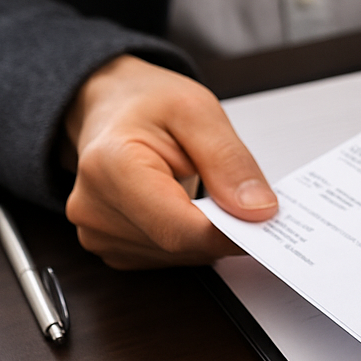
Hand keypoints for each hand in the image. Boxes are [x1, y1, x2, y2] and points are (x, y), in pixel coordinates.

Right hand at [61, 55, 276, 268]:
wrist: (111, 108)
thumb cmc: (146, 104)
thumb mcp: (198, 111)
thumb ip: (229, 161)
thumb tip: (257, 210)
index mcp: (111, 167)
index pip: (178, 229)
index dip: (229, 233)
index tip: (266, 223)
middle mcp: (94, 208)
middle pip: (182, 245)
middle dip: (223, 227)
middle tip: (244, 196)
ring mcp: (99, 233)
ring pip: (180, 256)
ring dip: (207, 232)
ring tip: (205, 189)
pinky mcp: (112, 247)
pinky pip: (169, 256)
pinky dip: (191, 237)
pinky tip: (189, 205)